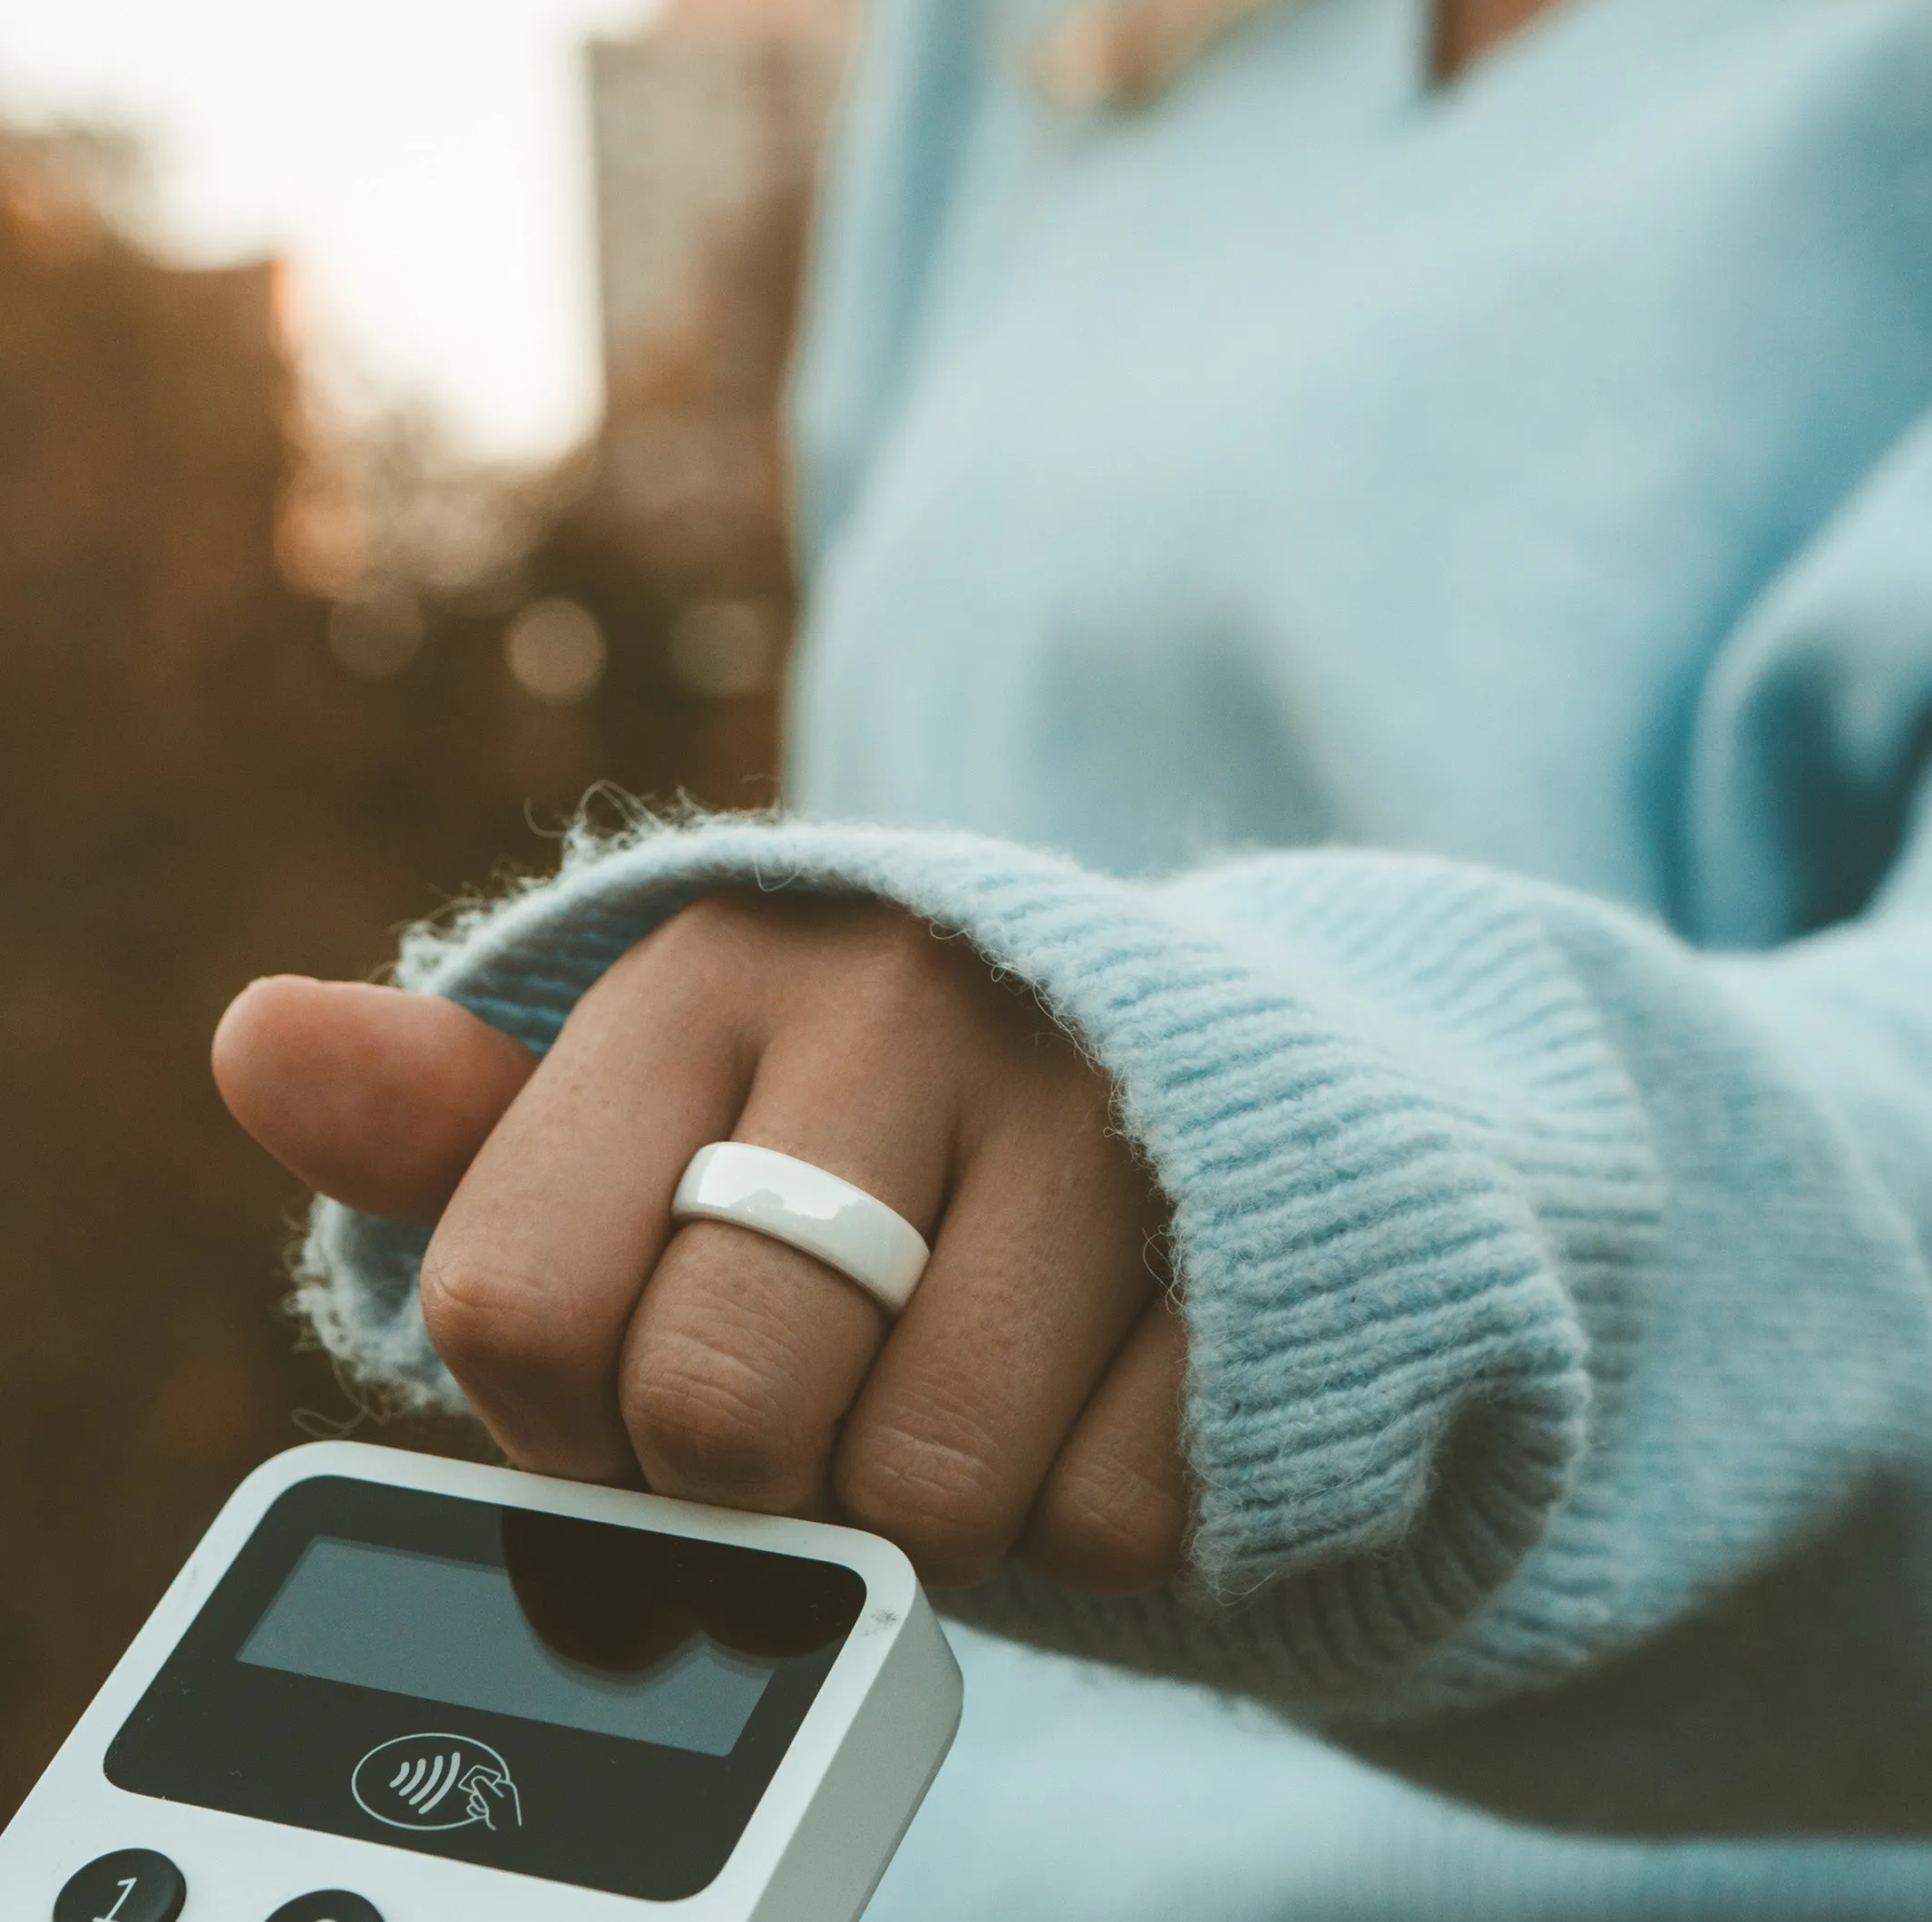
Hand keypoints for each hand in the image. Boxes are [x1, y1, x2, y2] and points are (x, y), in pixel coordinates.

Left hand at [212, 895, 1188, 1594]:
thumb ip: (461, 1124)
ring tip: (939, 1391)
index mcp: (710, 964)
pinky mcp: (1247, 1233)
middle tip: (800, 1402)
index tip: (619, 1388)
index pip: (516, 1296)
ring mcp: (1097, 1109)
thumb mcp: (644, 1105)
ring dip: (913, 1507)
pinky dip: (1073, 1514)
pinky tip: (1075, 1388)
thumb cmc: (842, 1125)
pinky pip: (1109, 1514)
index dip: (552, 1416)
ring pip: (927, 1490)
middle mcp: (906, 1001)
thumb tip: (259, 1040)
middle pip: (719, 1410)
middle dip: (740, 1471)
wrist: (1144, 1076)